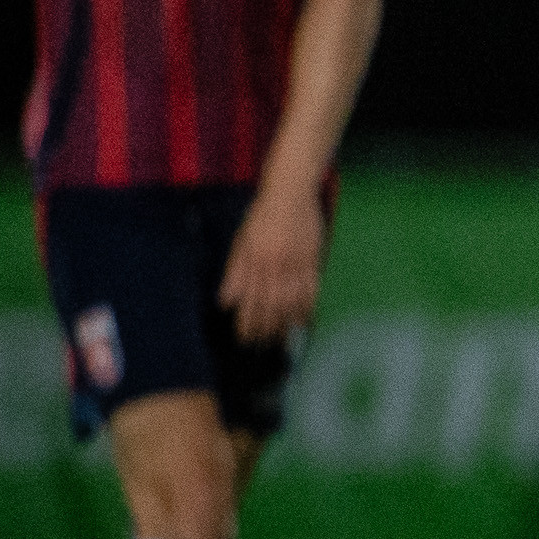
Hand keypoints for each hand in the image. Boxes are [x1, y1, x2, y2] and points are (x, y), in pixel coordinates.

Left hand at [219, 184, 326, 345]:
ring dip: (286, 322)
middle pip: (270, 305)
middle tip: (263, 344)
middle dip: (266, 328)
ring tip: (282, 339)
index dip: (247, 322)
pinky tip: (305, 320)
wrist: (289, 193)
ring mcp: (295, 264)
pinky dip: (308, 307)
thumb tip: (226, 301)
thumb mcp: (241, 241)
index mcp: (253, 262)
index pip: (249, 300)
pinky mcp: (312, 260)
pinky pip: (311, 289)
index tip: (245, 338)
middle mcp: (274, 266)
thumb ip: (235, 271)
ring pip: (291, 301)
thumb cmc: (262, 215)